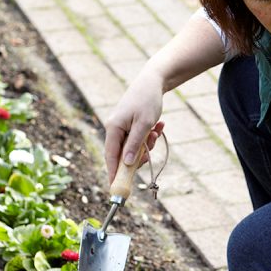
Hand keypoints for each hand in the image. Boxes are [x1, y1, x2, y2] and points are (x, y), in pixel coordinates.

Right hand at [104, 67, 165, 183]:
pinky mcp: (130, 127)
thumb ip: (135, 145)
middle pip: (124, 155)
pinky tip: (159, 126)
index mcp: (113, 128)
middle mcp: (115, 129)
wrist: (153, 82)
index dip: (114, 174)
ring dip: (148, 145)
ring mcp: (122, 128)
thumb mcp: (144, 125)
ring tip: (156, 131)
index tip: (117, 189)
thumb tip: (127, 164)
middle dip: (140, 155)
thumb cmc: (148, 101)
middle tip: (151, 146)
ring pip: (134, 149)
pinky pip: (139, 141)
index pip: (111, 157)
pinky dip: (150, 138)